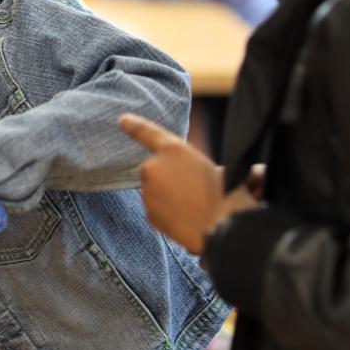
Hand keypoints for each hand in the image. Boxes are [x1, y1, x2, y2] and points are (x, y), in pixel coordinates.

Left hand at [119, 112, 231, 253]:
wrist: (223, 229)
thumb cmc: (227, 196)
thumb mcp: (217, 168)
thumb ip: (193, 166)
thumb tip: (190, 175)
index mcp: (173, 149)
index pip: (146, 132)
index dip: (133, 125)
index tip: (122, 120)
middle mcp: (154, 167)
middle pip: (154, 169)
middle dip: (167, 178)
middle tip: (192, 189)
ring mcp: (148, 192)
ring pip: (156, 191)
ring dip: (169, 196)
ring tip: (194, 205)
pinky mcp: (148, 213)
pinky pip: (157, 210)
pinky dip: (168, 214)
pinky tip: (187, 218)